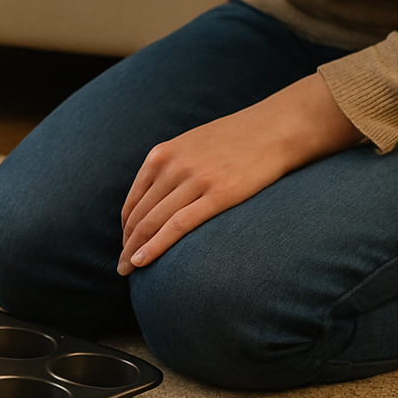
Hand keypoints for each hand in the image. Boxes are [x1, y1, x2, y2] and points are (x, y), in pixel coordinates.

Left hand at [117, 73, 363, 274]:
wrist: (277, 127)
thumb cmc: (237, 140)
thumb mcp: (193, 145)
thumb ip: (172, 168)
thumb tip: (157, 198)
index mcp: (163, 154)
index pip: (133, 200)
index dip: (125, 228)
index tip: (125, 246)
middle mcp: (173, 166)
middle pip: (139, 214)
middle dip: (127, 244)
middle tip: (120, 267)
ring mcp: (196, 180)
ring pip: (153, 222)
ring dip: (135, 250)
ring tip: (128, 270)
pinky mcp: (219, 194)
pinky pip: (178, 226)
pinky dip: (155, 246)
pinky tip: (143, 261)